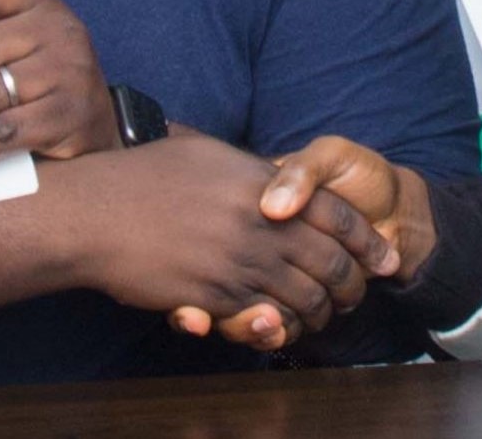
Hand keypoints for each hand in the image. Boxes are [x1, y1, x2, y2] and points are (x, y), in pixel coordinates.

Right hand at [62, 134, 396, 342]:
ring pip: (303, 298)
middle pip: (330, 262)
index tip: (386, 256)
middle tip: (360, 294)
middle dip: (353, 283)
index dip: (367, 238)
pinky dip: (280, 327)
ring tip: (326, 316)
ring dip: (321, 312)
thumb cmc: (143, 176)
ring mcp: (238, 261)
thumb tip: (273, 176)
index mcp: (261, 183)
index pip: (335, 213)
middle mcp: (259, 223)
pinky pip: (263, 319)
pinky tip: (283, 326)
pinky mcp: (215, 296)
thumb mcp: (204, 154)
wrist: (95, 214)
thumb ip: (247, 169)